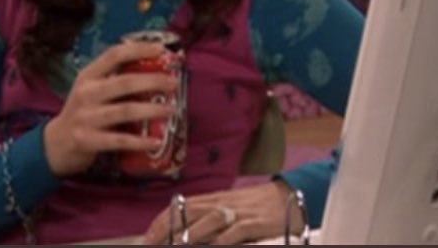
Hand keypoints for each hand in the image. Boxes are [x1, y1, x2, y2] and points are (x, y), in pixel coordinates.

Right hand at [43, 39, 177, 175]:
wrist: (55, 144)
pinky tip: (156, 141)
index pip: (114, 55)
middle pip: (124, 83)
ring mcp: (86, 118)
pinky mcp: (88, 141)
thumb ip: (115, 78)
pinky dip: (140, 141)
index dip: (139, 49)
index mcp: (89, 76)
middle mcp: (86, 93)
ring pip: (125, 110)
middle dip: (153, 81)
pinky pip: (119, 140)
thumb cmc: (84, 111)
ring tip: (171, 109)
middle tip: (174, 83)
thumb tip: (157, 69)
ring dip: (152, 110)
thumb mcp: (92, 89)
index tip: (161, 49)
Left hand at [143, 181, 303, 244]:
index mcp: (215, 198)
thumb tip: (186, 231)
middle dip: (169, 227)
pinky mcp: (254, 222)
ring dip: (191, 233)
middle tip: (153, 242)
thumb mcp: (230, 206)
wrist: (288, 196)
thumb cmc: (256, 205)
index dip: (165, 219)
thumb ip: (210, 216)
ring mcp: (239, 212)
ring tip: (177, 244)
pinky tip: (213, 246)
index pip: (183, 205)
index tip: (149, 235)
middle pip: (191, 211)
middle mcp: (224, 203)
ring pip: (210, 219)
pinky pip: (236, 230)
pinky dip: (223, 238)